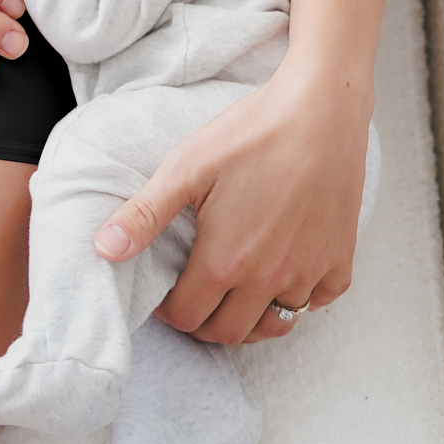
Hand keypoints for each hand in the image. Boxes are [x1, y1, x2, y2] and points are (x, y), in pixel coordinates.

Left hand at [92, 58, 371, 342]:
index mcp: (227, 260)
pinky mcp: (340, 260)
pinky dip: (298, 298)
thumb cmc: (251, 133)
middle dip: (203, 324)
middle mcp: (270, 278)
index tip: (165, 294)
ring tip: (233, 293)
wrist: (320, 110)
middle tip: (194, 299)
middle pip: (230, 332)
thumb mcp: (187, 166)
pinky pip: (318, 302)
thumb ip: (144, 214)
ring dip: (250, 317)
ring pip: (276, 324)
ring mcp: (310, 272)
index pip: (188, 317)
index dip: (168, 311)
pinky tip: (282, 272)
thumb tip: (103, 250)